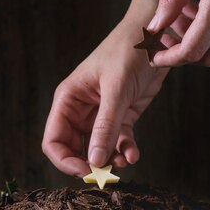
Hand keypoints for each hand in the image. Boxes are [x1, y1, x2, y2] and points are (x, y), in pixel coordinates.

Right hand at [42, 0, 170, 177]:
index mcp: (68, 99)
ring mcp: (101, 114)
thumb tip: (93, 160)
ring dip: (110, 160)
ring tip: (125, 161)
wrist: (155, 36)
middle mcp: (81, 109)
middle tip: (107, 174)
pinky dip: (125, 151)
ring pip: (98, 149)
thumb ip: (105, 126)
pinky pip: (118, 142)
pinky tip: (133, 154)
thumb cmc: (128, 51)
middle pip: (74, 149)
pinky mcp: (122, 116)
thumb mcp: (116, 89)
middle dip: (89, 163)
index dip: (64, 160)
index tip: (85, 171)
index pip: (54, 140)